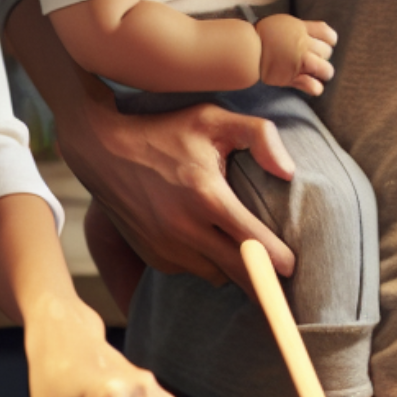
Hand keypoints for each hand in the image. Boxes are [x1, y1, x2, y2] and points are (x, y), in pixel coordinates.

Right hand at [56, 96, 297, 289]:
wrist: (103, 150)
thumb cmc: (164, 131)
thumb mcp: (212, 118)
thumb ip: (259, 135)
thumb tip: (289, 172)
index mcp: (207, 197)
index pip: (253, 243)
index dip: (278, 260)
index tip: (292, 267)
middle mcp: (185, 228)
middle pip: (239, 271)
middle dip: (264, 278)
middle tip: (282, 276)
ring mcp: (167, 246)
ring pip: (216, 274)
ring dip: (232, 267)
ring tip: (241, 248)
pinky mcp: (153, 256)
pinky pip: (191, 270)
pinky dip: (204, 261)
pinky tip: (205, 239)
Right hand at [255, 15, 337, 94]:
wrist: (245, 49)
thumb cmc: (262, 35)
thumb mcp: (283, 23)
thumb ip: (300, 28)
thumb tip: (314, 33)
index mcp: (301, 29)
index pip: (328, 34)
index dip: (329, 41)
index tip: (322, 44)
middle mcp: (303, 45)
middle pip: (327, 52)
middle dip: (323, 57)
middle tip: (312, 60)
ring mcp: (299, 62)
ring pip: (326, 70)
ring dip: (323, 73)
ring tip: (315, 73)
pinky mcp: (292, 78)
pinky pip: (314, 86)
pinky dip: (315, 88)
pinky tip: (311, 86)